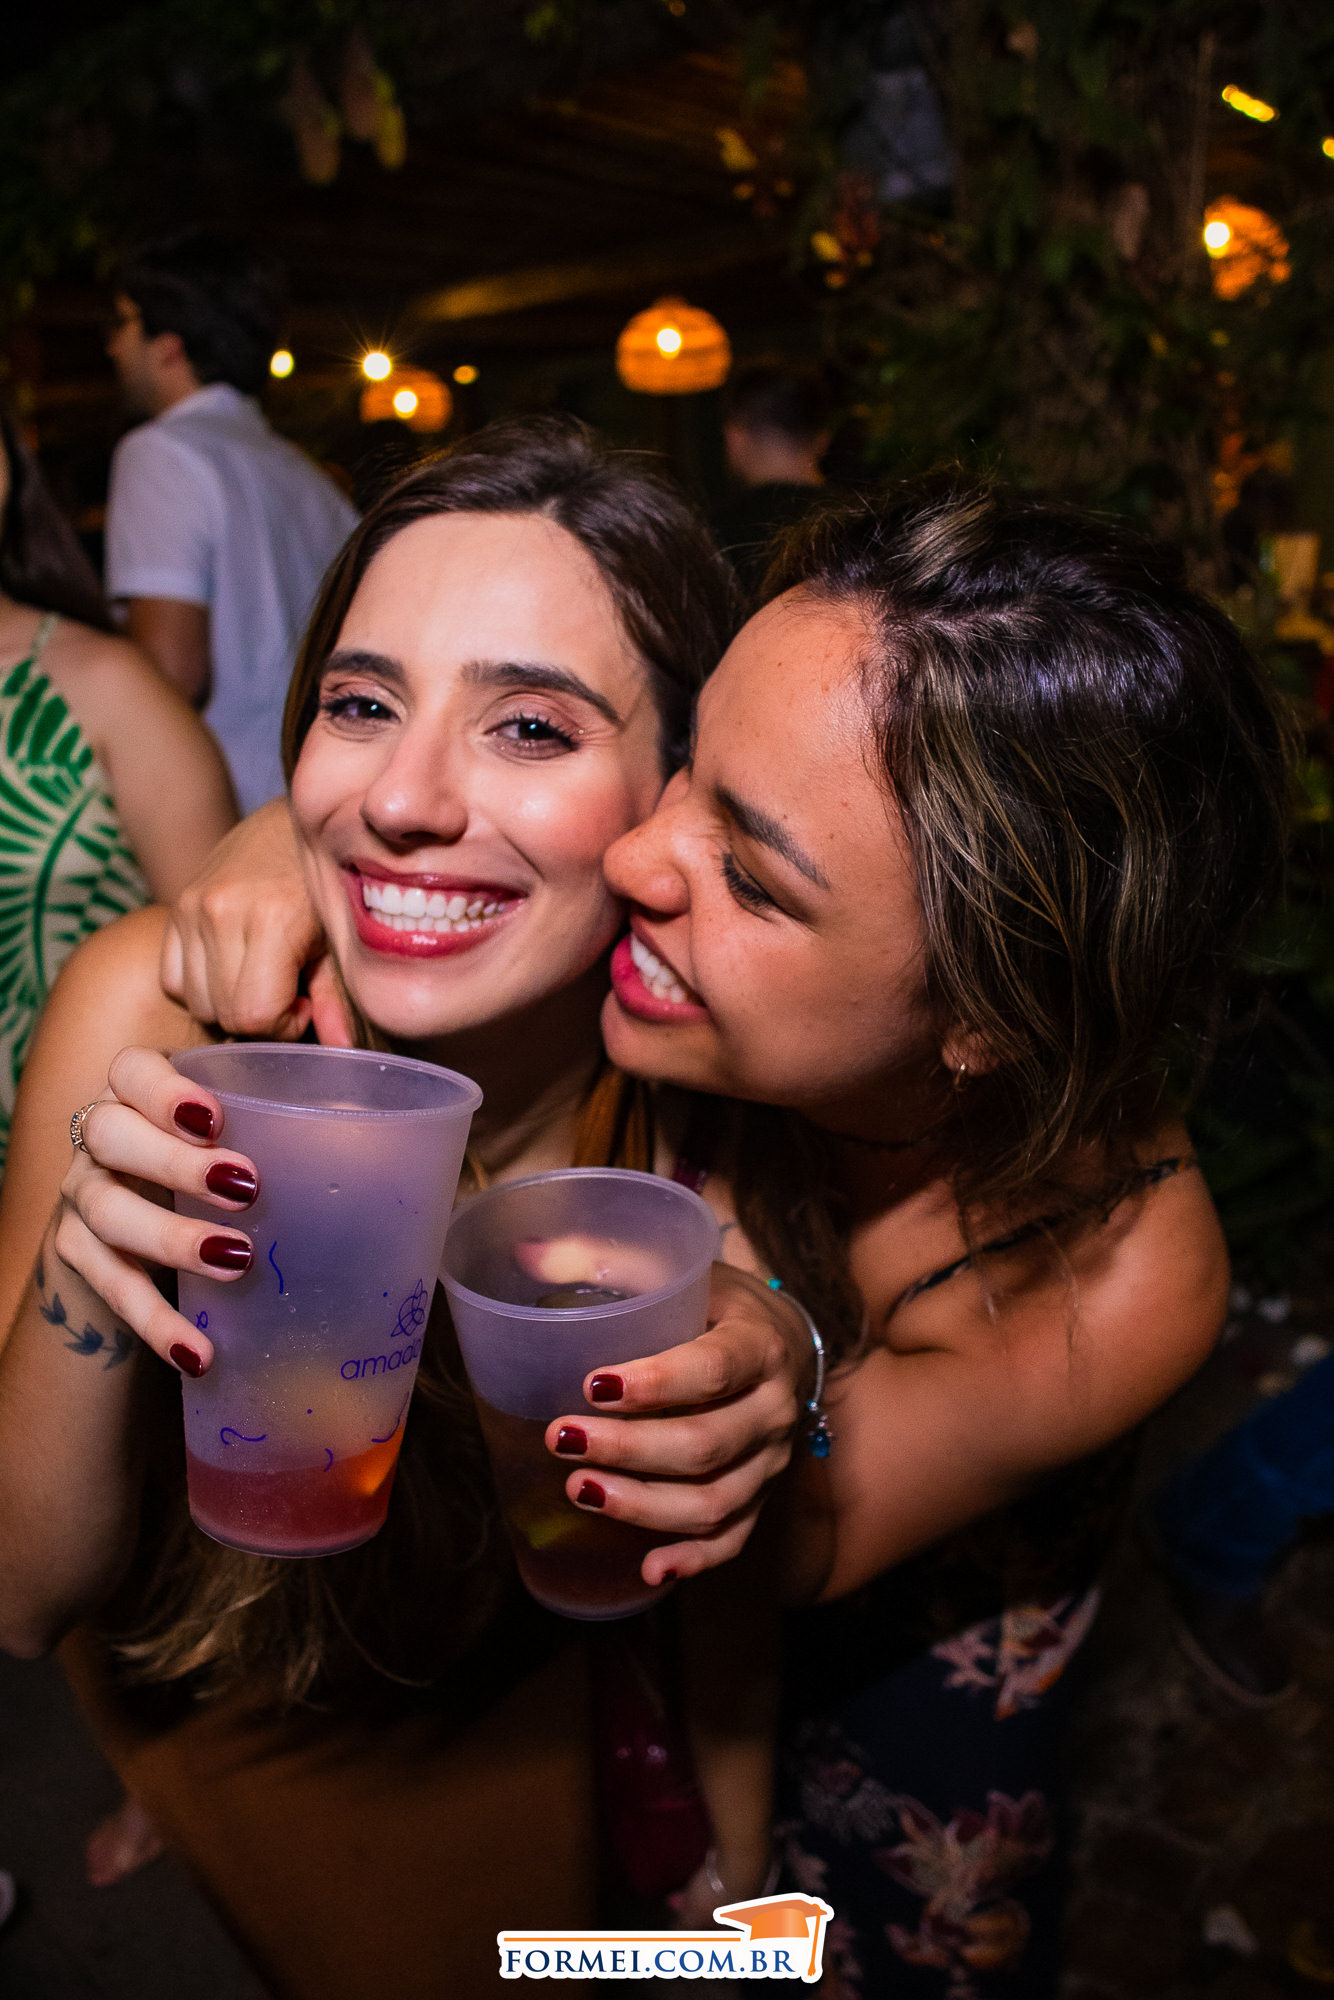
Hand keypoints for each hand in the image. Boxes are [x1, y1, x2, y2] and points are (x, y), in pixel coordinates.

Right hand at [54, 1047, 262, 1374]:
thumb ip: (292, 1115)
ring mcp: (82, 1196)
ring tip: (236, 1261)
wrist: (141, 1234)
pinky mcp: (78, 1255)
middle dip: (175, 1162)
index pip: (131, 1071)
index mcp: (138, 1093)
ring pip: (108, 1211)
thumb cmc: (217, 1164)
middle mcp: (100, 1137)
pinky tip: (197, 1352)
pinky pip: (111, 1288)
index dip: (165, 1091)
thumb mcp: (246, 1131)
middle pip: (110, 1134)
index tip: (215, 1119)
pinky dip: (156, 1322)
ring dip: (172, 1237)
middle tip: (246, 1188)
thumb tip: (374, 1113)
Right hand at [159, 799, 350, 1041]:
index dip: (283, 1025)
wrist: (296, 821)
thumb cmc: (329, 885)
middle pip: (223, 1013)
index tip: (303, 1004)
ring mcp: (192, 906)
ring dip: (229, 1004)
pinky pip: (174, 978)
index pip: (254, 1015)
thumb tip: (341, 1052)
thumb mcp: (340, 941)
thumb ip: (337, 999)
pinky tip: (234, 967)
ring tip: (263, 977)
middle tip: (287, 992)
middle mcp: (222, 911)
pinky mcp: (176, 904)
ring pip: (196, 1001)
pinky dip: (201, 986)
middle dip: (259, 1018)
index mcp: (270, 920)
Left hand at [543, 1264, 812, 1584]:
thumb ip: (605, 1259)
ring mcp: (771, 1462)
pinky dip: (692, 1560)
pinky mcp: (761, 1499)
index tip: (591, 1386)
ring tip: (579, 1490)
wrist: (784, 1342)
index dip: (657, 1382)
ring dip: (644, 1506)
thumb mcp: (676, 1270)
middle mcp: (775, 1409)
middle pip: (707, 1445)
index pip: (716, 1368)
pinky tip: (647, 1569)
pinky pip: (733, 1540)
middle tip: (561, 1438)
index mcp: (760, 1343)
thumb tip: (525, 1251)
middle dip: (630, 1450)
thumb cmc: (715, 1304)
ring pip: (715, 1502)